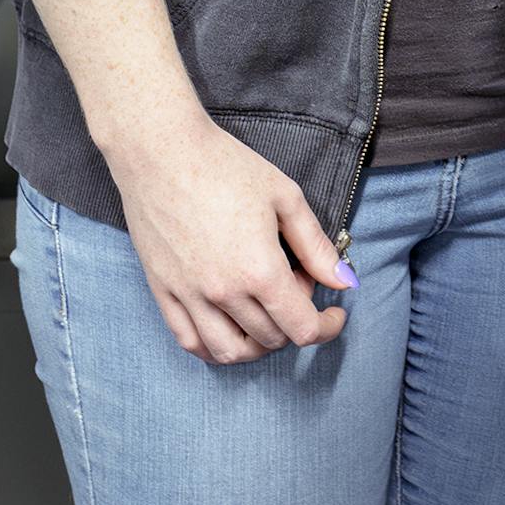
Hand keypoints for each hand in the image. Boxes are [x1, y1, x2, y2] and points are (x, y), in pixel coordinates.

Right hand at [109, 107, 353, 364]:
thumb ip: (316, 246)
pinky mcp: (162, 292)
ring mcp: (188, 297)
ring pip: (230, 352)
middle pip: (270, 339)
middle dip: (294, 320)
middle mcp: (223, 293)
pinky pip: (190, 342)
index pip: (302, 328)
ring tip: (267, 314)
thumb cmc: (226, 166)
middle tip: (296, 281)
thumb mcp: (285, 198)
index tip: (336, 314)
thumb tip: (344, 282)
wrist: (161, 152)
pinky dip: (214, 348)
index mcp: (259, 271)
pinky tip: (229, 328)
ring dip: (258, 345)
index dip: (327, 327)